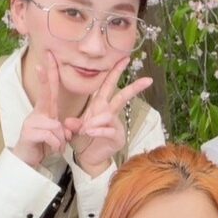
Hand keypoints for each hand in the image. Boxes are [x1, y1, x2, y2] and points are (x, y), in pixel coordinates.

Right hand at [14, 51, 76, 167]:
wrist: (27, 161)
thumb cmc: (43, 145)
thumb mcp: (58, 135)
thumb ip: (65, 129)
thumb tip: (68, 130)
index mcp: (44, 111)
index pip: (48, 90)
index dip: (48, 74)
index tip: (48, 57)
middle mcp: (36, 113)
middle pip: (45, 94)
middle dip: (45, 76)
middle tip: (46, 58)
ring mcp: (31, 122)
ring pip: (57, 126)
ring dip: (61, 141)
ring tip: (56, 147)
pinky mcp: (29, 133)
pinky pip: (52, 136)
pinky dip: (56, 146)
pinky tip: (52, 150)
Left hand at [70, 56, 152, 175]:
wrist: (88, 158)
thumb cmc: (82, 139)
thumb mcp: (74, 129)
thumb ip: (73, 124)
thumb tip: (69, 122)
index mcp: (100, 106)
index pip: (108, 85)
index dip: (115, 71)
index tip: (124, 58)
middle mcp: (110, 113)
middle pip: (122, 96)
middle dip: (134, 87)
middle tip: (148, 80)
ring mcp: (115, 125)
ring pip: (110, 115)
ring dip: (97, 120)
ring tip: (85, 129)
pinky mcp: (117, 137)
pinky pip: (108, 130)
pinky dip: (98, 130)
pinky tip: (89, 133)